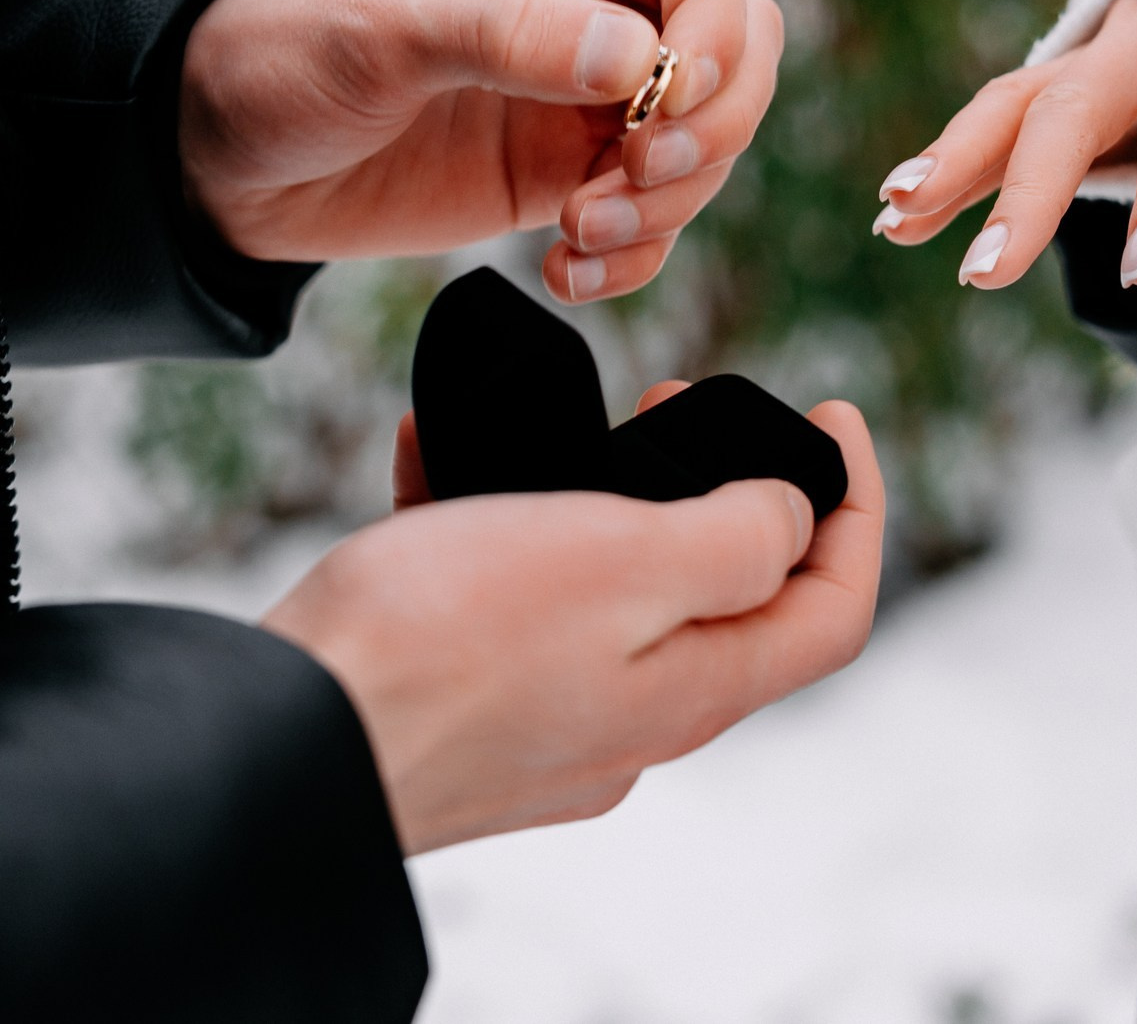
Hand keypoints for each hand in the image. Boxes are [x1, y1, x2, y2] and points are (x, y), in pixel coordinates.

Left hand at [180, 0, 783, 302]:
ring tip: (574, 236)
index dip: (714, 31)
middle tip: (637, 177)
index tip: (667, 103)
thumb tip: (639, 62)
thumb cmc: (279, 56)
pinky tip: (565, 273)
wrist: (213, 156)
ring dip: (668, 202)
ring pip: (705, 141)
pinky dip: (635, 254)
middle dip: (713, 123)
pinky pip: (651, 215)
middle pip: (733, 49)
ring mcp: (579, 93)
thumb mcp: (380, 36)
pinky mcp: (560, 173)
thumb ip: (509, 36)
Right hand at [261, 390, 883, 854]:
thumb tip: (789, 520)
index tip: (836, 413)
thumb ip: (733, 541)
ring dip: (600, 494)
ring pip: (607, 592)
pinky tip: (436, 451)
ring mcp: (544, 721)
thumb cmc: (445, 643)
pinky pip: (500, 600)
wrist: (277, 738)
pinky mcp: (460, 708)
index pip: (831, 611)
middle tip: (674, 398)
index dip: (858, 508)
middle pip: (726, 599)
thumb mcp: (622, 560)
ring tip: (563, 420)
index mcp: (693, 687)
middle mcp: (632, 719)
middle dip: (725, 488)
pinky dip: (487, 518)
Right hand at [872, 0, 1136, 288]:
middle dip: (1025, 190)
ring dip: (953, 163)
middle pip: (1073, 106)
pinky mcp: (1065, 73)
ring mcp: (1096, 47)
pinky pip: (1000, 113)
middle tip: (985, 274)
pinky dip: (951, 160)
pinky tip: (899, 213)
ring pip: (1014, 100)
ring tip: (898, 222)